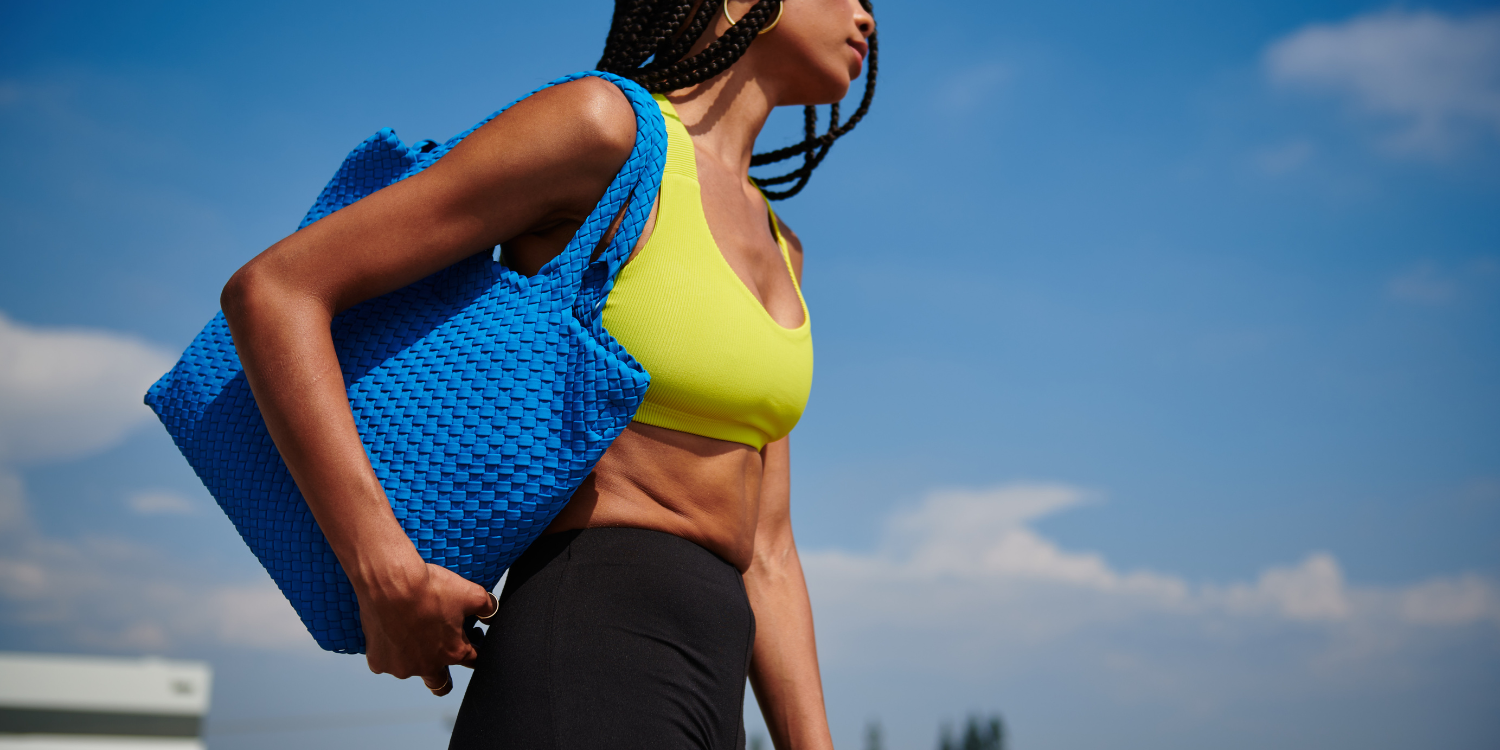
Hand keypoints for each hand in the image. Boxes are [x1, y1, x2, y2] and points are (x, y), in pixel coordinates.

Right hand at [353, 553, 495, 696]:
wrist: (390, 582)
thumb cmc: (428, 588)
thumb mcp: (469, 592)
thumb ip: (487, 607)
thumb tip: (492, 614)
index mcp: (453, 653)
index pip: (472, 661)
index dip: (474, 648)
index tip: (470, 639)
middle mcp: (427, 666)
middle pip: (441, 683)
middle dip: (445, 673)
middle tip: (441, 652)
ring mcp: (400, 667)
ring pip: (411, 669)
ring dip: (413, 656)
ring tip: (411, 628)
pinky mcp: (378, 661)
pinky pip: (385, 661)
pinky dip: (389, 650)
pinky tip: (390, 629)